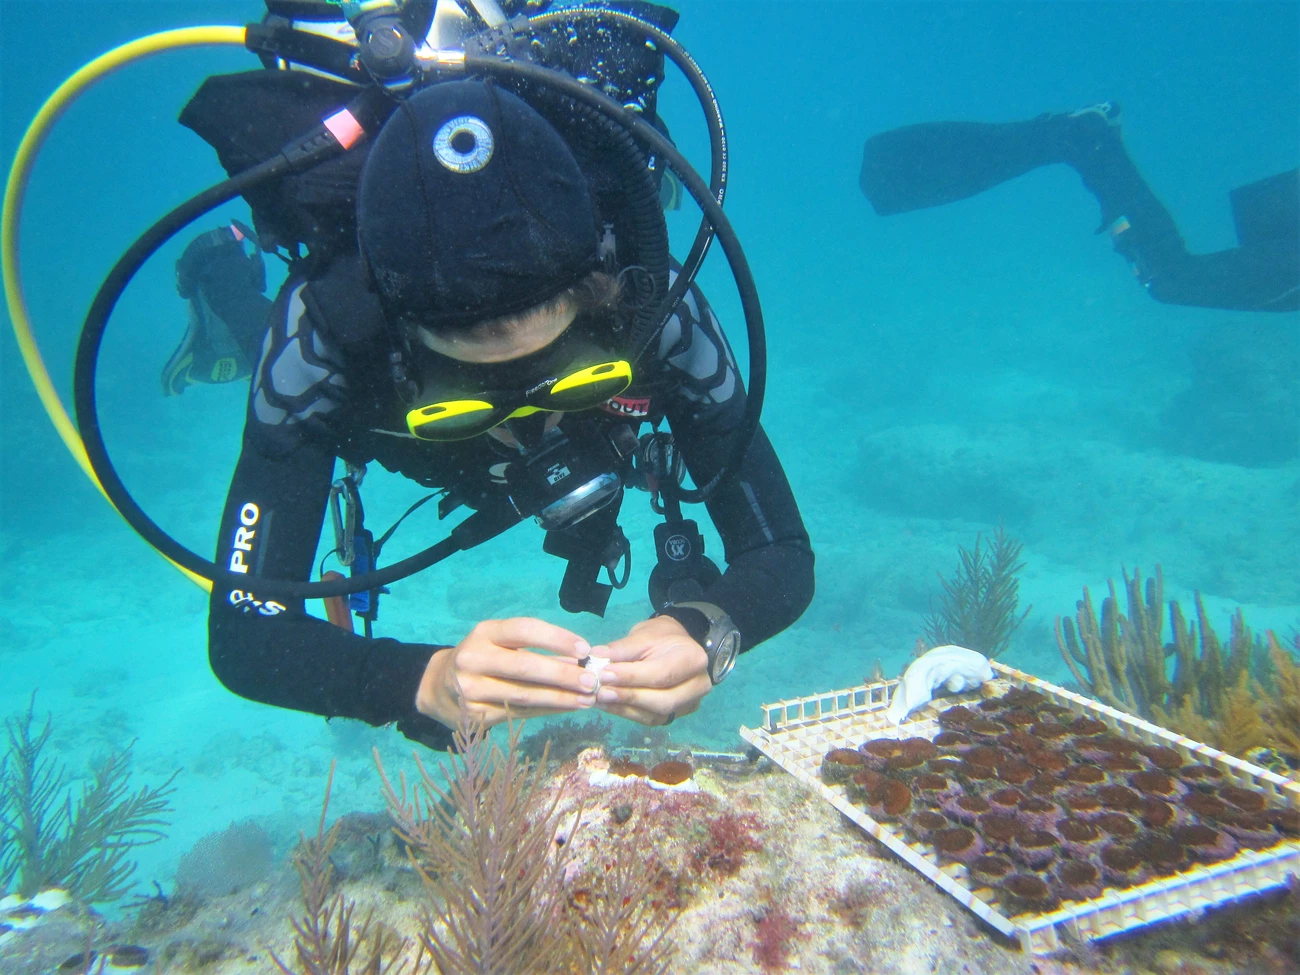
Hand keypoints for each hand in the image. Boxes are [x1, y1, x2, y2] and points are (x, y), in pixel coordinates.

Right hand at [416, 618, 597, 729]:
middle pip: (525, 666)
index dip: (556, 639)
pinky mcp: (474, 715)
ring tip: (587, 699)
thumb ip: (535, 649)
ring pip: (524, 695)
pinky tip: (567, 708)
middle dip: (562, 675)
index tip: (584, 649)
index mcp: (484, 633)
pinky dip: (547, 710)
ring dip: (560, 698)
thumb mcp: (501, 644)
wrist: (440, 687)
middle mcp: (473, 658)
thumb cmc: (484, 658)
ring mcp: (471, 689)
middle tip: (591, 681)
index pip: (524, 630)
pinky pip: (519, 713)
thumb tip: (580, 661)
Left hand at [590, 615, 712, 725]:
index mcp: (694, 659)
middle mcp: (698, 686)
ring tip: (598, 698)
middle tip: (600, 690)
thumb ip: (623, 649)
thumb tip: (597, 655)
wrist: (674, 647)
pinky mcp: (675, 715)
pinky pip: (650, 719)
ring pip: (656, 714)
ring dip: (624, 708)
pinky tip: (607, 705)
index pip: (662, 674)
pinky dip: (626, 713)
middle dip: (629, 697)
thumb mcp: (644, 636)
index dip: (632, 676)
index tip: (604, 673)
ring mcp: (688, 704)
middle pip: (663, 700)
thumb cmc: (660, 638)